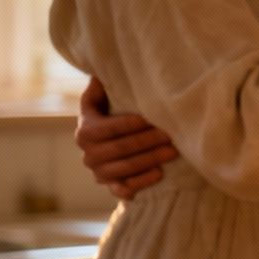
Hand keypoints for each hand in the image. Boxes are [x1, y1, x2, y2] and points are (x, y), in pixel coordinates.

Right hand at [75, 76, 174, 199]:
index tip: (151, 117)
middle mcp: (88, 154)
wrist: (106, 147)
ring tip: (173, 151)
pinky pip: (124, 189)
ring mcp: (98, 172)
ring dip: (151, 159)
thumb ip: (101, 87)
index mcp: (85, 131)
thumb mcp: (101, 101)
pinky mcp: (110, 186)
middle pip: (120, 149)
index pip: (108, 129)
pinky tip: (159, 173)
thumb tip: (101, 69)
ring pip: (126, 168)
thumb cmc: (108, 116)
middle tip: (170, 134)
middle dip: (147, 141)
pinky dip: (141, 182)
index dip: (130, 124)